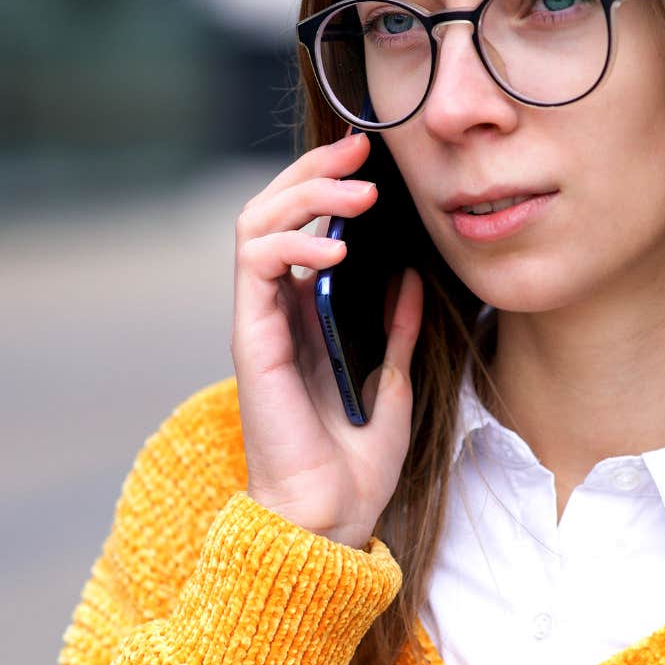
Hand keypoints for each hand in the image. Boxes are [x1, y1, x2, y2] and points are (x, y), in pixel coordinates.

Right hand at [229, 130, 424, 549]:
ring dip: (304, 194)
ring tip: (355, 193)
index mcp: (303, 318)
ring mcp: (259, 322)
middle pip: (272, 211)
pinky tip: (335, 246)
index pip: (301, 226)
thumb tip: (412, 280)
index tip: (371, 157)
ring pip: (256, 225)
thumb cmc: (353, 468)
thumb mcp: (395, 387)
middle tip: (359, 147)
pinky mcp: (252, 339)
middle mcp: (275, 312)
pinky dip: (292, 243)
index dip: (327, 182)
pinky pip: (256, 267)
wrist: (329, 518)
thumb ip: (399, 334)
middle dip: (313, 168)